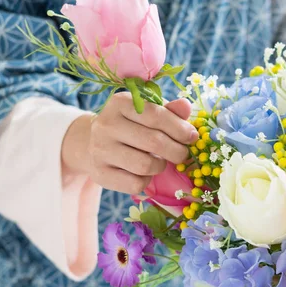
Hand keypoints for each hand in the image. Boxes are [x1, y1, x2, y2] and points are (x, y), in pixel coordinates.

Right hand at [62, 93, 197, 193]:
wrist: (93, 144)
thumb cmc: (131, 125)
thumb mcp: (148, 112)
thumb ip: (169, 111)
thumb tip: (186, 106)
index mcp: (120, 103)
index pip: (156, 115)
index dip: (180, 129)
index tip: (192, 137)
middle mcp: (106, 124)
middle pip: (154, 142)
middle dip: (177, 151)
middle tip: (183, 154)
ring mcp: (100, 150)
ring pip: (145, 165)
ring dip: (160, 166)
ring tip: (160, 162)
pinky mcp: (99, 173)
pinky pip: (135, 184)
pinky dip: (147, 181)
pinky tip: (144, 173)